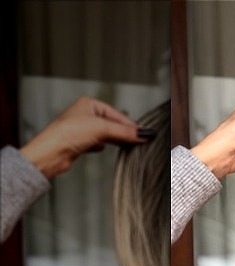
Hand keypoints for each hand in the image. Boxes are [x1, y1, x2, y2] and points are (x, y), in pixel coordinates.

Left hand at [20, 96, 147, 178]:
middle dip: (123, 132)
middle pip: (113, 124)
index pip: (117, 114)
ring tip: (125, 145)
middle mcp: (85, 114)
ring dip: (113, 140)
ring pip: (106, 134)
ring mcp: (82, 128)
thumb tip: (143, 134)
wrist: (51, 153)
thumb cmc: (67, 133)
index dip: (130, 124)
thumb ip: (125, 131)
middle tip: (137, 140)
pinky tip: (100, 148)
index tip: (143, 134)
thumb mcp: (102, 129)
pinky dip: (102, 146)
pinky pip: (99, 143)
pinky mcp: (80, 142)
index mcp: (89, 103)